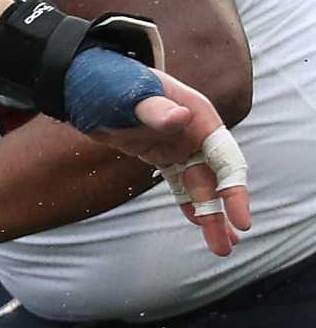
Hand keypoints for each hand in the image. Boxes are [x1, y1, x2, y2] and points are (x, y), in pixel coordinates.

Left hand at [91, 70, 252, 255]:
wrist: (85, 82)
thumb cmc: (112, 81)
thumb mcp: (131, 94)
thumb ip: (155, 109)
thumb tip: (180, 117)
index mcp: (198, 115)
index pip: (225, 158)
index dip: (235, 189)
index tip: (242, 218)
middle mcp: (194, 131)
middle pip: (216, 177)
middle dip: (224, 210)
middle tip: (231, 243)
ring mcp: (178, 145)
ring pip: (199, 185)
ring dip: (209, 214)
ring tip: (221, 246)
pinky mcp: (161, 155)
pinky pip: (180, 183)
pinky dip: (188, 203)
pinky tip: (198, 223)